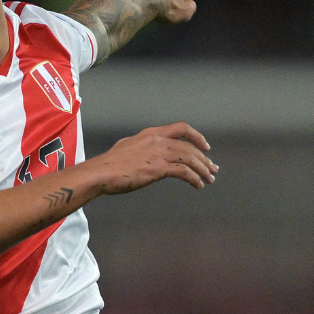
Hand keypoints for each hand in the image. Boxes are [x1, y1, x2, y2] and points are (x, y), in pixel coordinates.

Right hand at [89, 122, 216, 194]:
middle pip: (189, 147)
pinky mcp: (158, 168)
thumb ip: (140, 147)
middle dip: (204, 158)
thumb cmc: (109, 164)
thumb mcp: (127, 147)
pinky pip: (184, 172)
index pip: (181, 128)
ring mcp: (159, 154)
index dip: (196, 137)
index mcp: (151, 134)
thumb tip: (143, 152)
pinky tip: (198, 185)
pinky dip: (194, 178)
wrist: (101, 173)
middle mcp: (158, 141)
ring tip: (209, 179)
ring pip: (190, 158)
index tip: (205, 147)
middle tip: (212, 168)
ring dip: (202, 169)